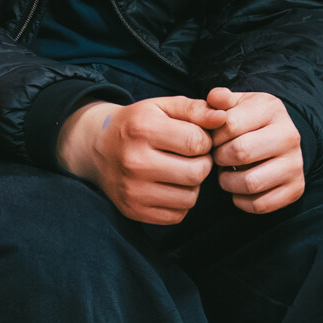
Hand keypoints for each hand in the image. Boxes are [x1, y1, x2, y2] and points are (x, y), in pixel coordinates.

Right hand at [58, 95, 218, 224]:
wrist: (98, 148)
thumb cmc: (138, 124)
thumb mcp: (163, 107)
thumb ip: (196, 109)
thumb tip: (224, 117)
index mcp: (143, 129)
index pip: (197, 142)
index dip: (205, 141)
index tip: (195, 139)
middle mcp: (135, 161)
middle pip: (196, 173)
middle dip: (202, 164)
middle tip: (192, 157)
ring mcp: (133, 190)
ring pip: (190, 198)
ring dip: (193, 185)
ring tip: (180, 170)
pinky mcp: (134, 210)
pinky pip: (177, 215)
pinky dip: (180, 202)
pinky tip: (169, 186)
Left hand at [204, 87, 304, 213]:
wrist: (282, 139)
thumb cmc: (251, 121)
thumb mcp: (238, 104)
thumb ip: (220, 99)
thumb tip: (213, 98)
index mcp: (272, 109)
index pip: (230, 125)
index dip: (213, 135)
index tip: (214, 138)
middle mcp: (289, 136)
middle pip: (240, 153)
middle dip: (220, 158)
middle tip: (218, 157)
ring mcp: (295, 165)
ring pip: (250, 182)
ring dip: (228, 182)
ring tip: (226, 173)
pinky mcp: (296, 189)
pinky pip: (260, 204)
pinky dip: (241, 200)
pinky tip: (239, 189)